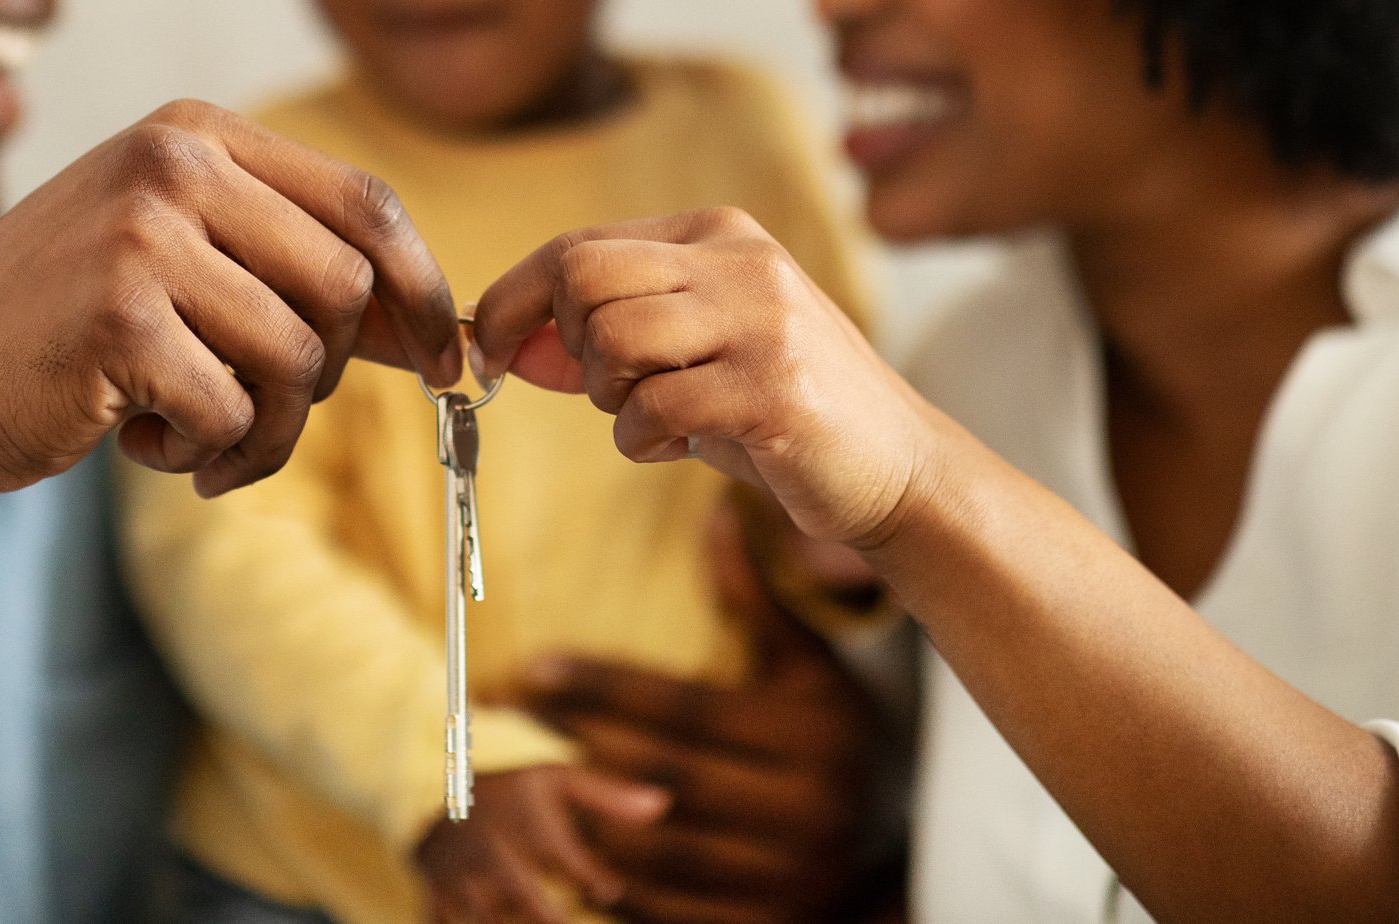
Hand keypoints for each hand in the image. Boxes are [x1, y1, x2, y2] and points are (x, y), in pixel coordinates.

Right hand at [0, 99, 461, 501]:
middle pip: (348, 287)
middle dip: (331, 377)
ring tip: (199, 442)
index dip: (422, 292)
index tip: (443, 362)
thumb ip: (289, 270)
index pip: (367, 204)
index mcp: (197, 136)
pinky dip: (206, 454)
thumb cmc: (61, 332)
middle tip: (264, 414)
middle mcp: (174, 165)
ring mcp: (143, 235)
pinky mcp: (119, 317)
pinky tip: (143, 444)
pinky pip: (234, 412)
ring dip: (266, 433)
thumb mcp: (178, 260)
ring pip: (301, 360)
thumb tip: (436, 329)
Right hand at [416, 764, 669, 923]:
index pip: (562, 856)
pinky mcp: (436, 892)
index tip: (608, 890)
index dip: (588, 877)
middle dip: (545, 916)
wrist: (436, 792)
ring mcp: (460, 874)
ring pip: (482, 916)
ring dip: (503, 922)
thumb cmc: (516, 792)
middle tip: (566, 923)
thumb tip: (664, 804)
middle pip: (520, 892)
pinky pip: (443, 921)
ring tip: (539, 919)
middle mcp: (492, 849)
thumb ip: (610, 797)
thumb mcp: (559, 781)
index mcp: (525, 821)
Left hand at [472, 208, 936, 547]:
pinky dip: (643, 440)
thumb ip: (609, 335)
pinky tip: (680, 446)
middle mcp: (741, 261)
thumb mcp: (694, 352)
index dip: (516, 300)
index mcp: (717, 234)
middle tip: (608, 391)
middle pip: (584, 277)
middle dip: (566, 348)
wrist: (895, 465)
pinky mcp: (773, 388)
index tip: (491, 350)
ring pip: (613, 338)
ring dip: (610, 399)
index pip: (579, 244)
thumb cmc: (780, 409)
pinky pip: (654, 407)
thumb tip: (508, 339)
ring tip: (655, 418)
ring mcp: (762, 320)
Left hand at [523, 503, 886, 923]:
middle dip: (575, 745)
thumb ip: (757, 605)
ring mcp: (789, 881)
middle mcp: (808, 811)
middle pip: (661, 776)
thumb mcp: (811, 672)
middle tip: (505, 720)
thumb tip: (713, 515)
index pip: (685, 707)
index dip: (602, 686)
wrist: (894, 858)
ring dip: (578, 819)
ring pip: (655, 849)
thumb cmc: (840, 744)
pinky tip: (558, 853)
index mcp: (816, 737)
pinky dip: (607, 886)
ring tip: (515, 784)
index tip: (534, 665)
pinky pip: (667, 910)